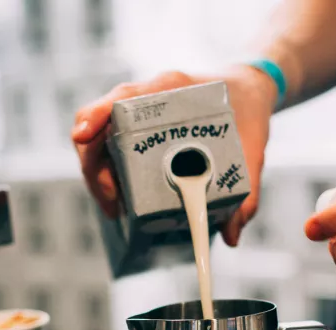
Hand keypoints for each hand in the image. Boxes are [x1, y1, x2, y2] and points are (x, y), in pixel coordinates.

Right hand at [72, 66, 276, 245]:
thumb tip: (232, 235)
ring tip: (115, 209)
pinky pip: (111, 149)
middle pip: (100, 125)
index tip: (83, 136)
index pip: (123, 96)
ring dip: (99, 176)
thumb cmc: (247, 110)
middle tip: (112, 203)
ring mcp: (139, 115)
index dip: (97, 114)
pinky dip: (109, 175)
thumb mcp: (252, 148)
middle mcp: (149, 98)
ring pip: (100, 140)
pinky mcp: (138, 131)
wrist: (248, 92)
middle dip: (95, 167)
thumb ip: (248, 190)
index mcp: (172, 88)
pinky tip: (120, 200)